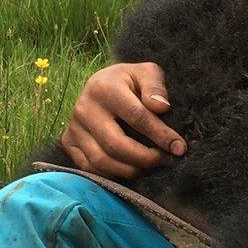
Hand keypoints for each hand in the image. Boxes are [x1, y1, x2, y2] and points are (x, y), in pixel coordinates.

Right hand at [59, 61, 185, 178]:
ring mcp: (73, 127)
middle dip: (144, 158)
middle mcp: (83, 108)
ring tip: (147, 165)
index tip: (179, 147)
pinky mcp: (68, 142)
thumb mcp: (146, 72)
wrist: (102, 85)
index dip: (160, 135)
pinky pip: (89, 167)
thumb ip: (155, 86)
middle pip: (117, 144)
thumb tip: (161, 107)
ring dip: (129, 169)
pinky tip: (128, 168)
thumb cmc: (130, 81)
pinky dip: (111, 174)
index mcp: (104, 87)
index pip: (137, 117)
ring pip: (102, 160)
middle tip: (162, 160)